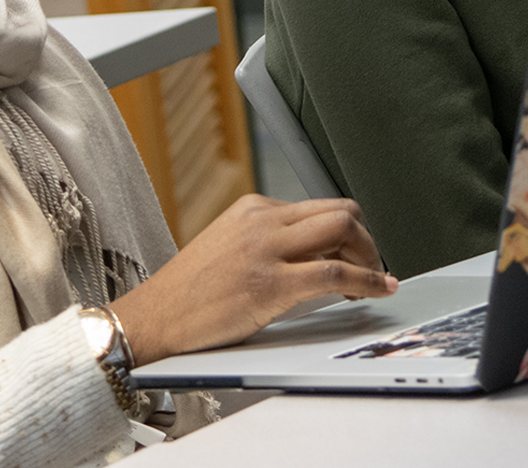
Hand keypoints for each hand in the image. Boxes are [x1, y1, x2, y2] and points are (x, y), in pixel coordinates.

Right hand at [109, 194, 397, 364]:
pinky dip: (366, 282)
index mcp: (252, 208)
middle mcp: (262, 220)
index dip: (348, 232)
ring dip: (370, 257)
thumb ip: (268, 241)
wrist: (151, 319)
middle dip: (366, 239)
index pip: (319, 207)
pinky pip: (334, 274)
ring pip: (343, 230)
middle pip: (340, 211)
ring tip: (374, 281)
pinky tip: (376, 291)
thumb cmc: (188, 293)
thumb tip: (316, 253)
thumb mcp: (230, 248)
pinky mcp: (270, 284)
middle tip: (372, 267)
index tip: (356, 253)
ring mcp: (266, 250)